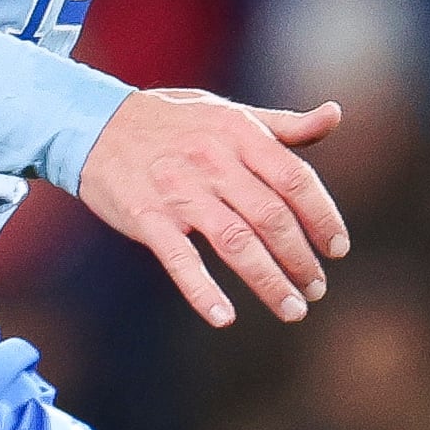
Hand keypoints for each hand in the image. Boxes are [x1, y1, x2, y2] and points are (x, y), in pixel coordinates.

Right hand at [74, 89, 348, 329]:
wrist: (92, 124)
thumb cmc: (169, 121)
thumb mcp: (227, 113)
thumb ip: (283, 124)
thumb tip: (335, 115)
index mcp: (239, 135)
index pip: (296, 180)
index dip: (323, 218)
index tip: (337, 249)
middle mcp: (213, 162)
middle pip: (271, 219)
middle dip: (300, 259)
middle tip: (316, 288)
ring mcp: (179, 192)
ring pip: (236, 244)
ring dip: (269, 282)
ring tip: (292, 308)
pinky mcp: (146, 218)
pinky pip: (180, 260)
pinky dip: (202, 291)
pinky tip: (224, 317)